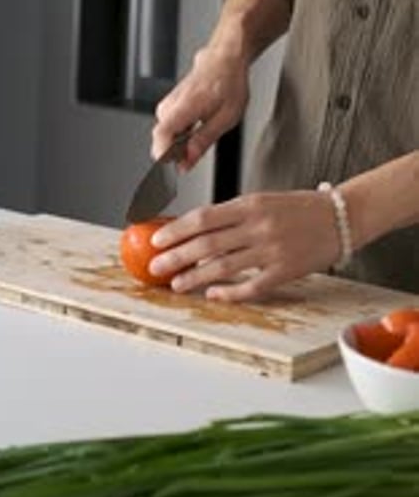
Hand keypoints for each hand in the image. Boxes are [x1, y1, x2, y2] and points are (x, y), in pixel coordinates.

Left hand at [149, 191, 339, 301]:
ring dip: (195, 278)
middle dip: (176, 256)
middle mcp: (258, 226)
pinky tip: (213, 295)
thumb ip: (232, 217)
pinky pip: (251, 287)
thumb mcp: (262, 201)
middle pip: (207, 244)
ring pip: (223, 267)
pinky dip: (230, 293)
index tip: (156, 239)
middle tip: (156, 266)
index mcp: (250, 204)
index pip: (203, 217)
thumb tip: (196, 235)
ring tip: (176, 284)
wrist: (340, 217)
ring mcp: (272, 250)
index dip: (176, 230)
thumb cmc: (298, 208)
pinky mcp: (285, 271)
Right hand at [151, 45, 248, 168]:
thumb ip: (203, 141)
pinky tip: (195, 132)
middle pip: (162, 140)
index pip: (161, 136)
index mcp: (185, 107)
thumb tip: (187, 162)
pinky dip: (180, 136)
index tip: (175, 167)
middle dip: (177, 153)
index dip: (165, 155)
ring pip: (165, 136)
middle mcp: (170, 105)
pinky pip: (169, 128)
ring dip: (180, 144)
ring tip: (200, 137)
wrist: (224, 60)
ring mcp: (167, 104)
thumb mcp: (226, 118)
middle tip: (195, 155)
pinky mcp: (169, 105)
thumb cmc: (228, 83)